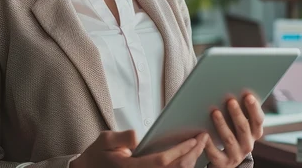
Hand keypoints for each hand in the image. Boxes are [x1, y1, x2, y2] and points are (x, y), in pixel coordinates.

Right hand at [70, 130, 208, 167]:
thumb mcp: (105, 140)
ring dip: (191, 161)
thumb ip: (122, 137)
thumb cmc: (98, 154)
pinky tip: (191, 156)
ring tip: (201, 145)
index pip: (162, 161)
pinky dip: (183, 166)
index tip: (194, 139)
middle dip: (192, 154)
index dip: (180, 150)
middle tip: (204, 138)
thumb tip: (138, 136)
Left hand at [205, 94, 263, 167]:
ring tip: (214, 112)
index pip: (258, 120)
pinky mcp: (222, 163)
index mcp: (255, 132)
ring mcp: (235, 155)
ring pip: (229, 139)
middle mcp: (248, 144)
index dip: (254, 108)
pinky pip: (215, 153)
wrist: (226, 160)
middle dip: (237, 113)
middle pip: (243, 128)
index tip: (248, 96)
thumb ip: (241, 110)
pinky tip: (203, 133)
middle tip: (230, 100)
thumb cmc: (233, 133)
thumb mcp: (240, 124)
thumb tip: (234, 88)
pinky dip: (209, 143)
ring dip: (222, 125)